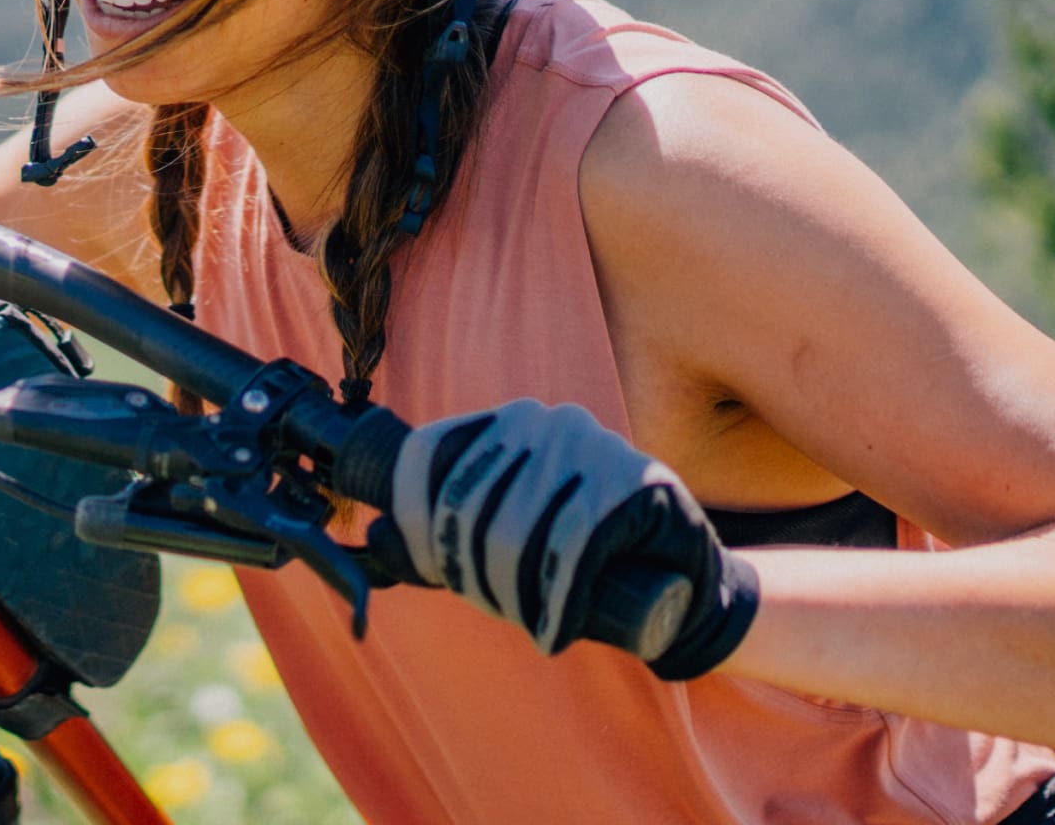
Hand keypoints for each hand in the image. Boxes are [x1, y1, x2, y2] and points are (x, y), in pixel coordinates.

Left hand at [368, 399, 759, 679]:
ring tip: (532, 623)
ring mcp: (589, 446)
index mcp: (501, 422)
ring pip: (515, 533)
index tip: (429, 568)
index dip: (413, 517)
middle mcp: (540, 421)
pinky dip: (557, 604)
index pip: (426, 455)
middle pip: (467, 506)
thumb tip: (374, 536)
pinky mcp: (634, 485)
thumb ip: (441, 538)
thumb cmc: (579, 557)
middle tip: (498, 611)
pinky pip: (571, 552)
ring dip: (514, 597)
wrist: (680, 576)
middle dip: (471, 573)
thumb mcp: (502, 539)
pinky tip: (556, 633)